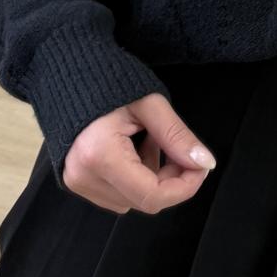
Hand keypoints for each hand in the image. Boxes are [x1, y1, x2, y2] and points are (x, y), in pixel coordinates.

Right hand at [62, 92, 217, 213]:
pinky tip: (134, 149)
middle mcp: (83, 176)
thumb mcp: (151, 104)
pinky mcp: (76, 182)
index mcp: (99, 155)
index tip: (200, 166)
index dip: (185, 187)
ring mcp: (77, 182)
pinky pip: (117, 195)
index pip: (152, 196)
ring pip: (133, 200)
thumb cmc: (110, 83)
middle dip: (171, 179)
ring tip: (148, 140)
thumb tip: (205, 163)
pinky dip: (135, 178)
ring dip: (153, 178)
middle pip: (144, 201)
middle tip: (179, 148)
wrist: (71, 75)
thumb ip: (177, 136)